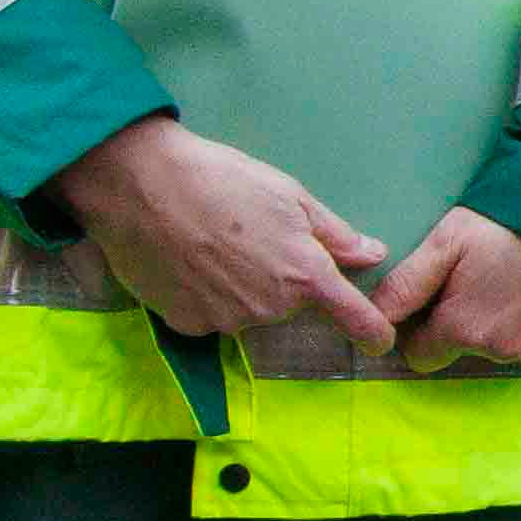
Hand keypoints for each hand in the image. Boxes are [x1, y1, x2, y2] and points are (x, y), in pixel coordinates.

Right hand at [54, 115, 383, 358]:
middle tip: (253, 237)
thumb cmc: (222, 180)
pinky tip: (189, 260)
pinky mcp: (187, 325)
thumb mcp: (290, 196)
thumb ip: (335, 235)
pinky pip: (212, 315)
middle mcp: (270, 308)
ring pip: (251, 310)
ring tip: (215, 243)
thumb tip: (373, 255)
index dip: (372, 332)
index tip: (379, 340)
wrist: (140, 185)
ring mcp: (227, 321)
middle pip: (292, 305)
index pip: (354, 319)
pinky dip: (207, 295)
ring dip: (244, 287)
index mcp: (305, 275)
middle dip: (284, 278)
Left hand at [372, 207, 520, 371]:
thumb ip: (405, 284)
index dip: (426, 329)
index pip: (422, 357)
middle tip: (484, 281)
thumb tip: (373, 319)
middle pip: (465, 351)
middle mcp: (497, 350)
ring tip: (518, 282)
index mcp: (460, 329)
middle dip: (467, 325)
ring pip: (505, 349)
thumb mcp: (447, 241)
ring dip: (506, 325)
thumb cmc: (509, 223)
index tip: (442, 302)